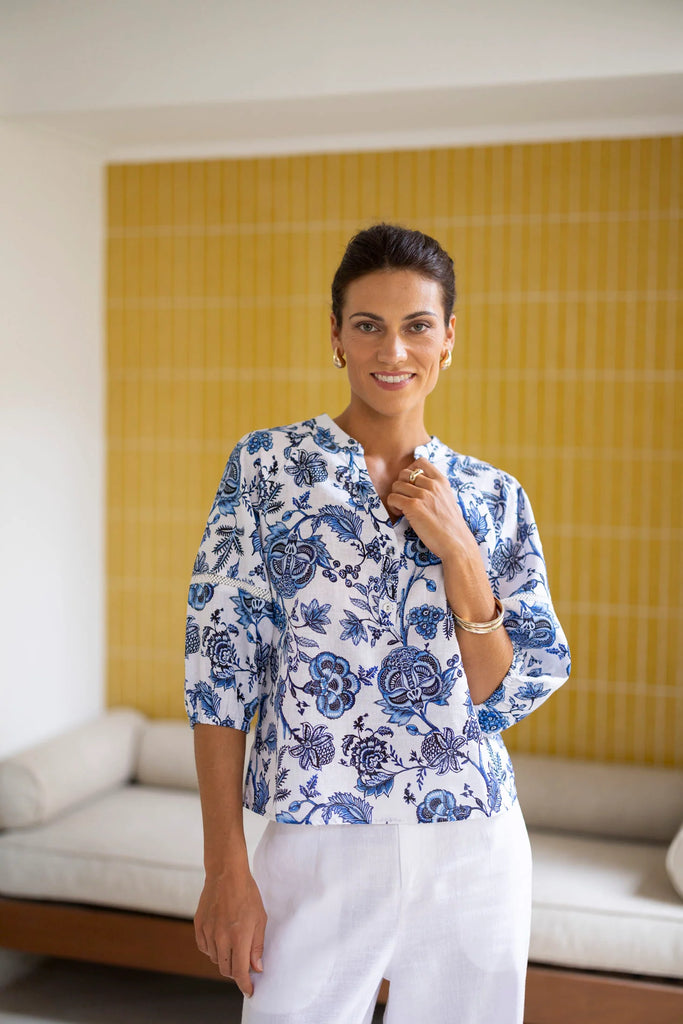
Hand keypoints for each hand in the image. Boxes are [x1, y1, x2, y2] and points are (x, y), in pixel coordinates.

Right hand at [194, 868, 266, 997]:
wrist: (226, 873)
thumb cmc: (247, 894)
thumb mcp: (260, 919)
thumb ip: (257, 946)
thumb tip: (256, 968)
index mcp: (239, 936)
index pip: (239, 971)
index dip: (245, 984)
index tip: (249, 990)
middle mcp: (221, 937)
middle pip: (225, 969)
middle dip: (235, 972)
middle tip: (244, 966)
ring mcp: (208, 931)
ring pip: (215, 959)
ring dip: (225, 958)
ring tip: (233, 944)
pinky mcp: (198, 925)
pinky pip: (204, 947)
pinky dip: (213, 949)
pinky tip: (220, 937)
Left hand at [386, 458, 476, 562]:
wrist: (457, 543)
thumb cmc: (451, 526)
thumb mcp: (448, 500)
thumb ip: (436, 489)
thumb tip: (419, 484)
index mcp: (442, 481)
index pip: (421, 461)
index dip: (411, 471)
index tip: (411, 485)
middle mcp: (433, 485)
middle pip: (404, 473)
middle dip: (401, 485)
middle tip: (404, 499)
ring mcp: (423, 495)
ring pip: (396, 485)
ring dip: (396, 497)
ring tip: (402, 509)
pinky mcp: (414, 506)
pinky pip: (392, 498)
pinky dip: (392, 506)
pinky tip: (400, 514)